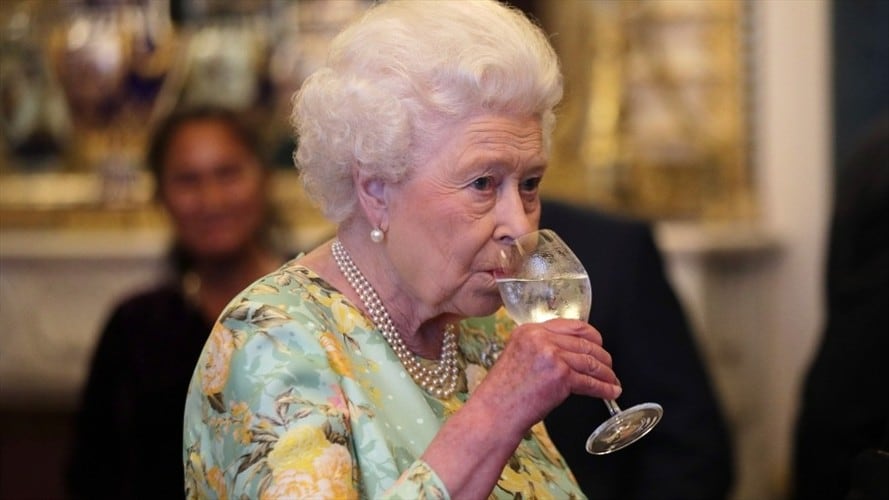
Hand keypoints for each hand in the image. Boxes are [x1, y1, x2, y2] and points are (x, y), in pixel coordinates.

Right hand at [473, 318, 621, 431]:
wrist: (495, 411)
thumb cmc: (503, 392)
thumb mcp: (518, 356)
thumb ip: (540, 347)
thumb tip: (570, 351)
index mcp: (529, 330)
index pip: (571, 325)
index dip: (591, 336)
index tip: (599, 344)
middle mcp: (540, 338)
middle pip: (584, 342)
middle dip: (602, 356)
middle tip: (608, 366)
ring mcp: (551, 356)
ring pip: (590, 361)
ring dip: (606, 373)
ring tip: (612, 381)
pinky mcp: (560, 376)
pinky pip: (590, 381)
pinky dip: (604, 388)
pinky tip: (610, 391)